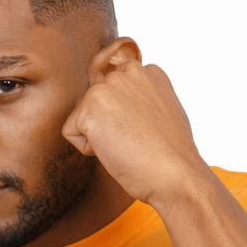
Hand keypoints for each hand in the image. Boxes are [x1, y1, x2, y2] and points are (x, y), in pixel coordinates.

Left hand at [62, 50, 211, 207]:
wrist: (175, 175)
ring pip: (82, 117)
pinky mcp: (91, 105)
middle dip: (108, 126)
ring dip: (98, 138)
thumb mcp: (164, 113)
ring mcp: (108, 86)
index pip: (114, 94)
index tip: (145, 133)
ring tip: (127, 145)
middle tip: (136, 141)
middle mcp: (127, 71)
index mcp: (148, 72)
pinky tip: (115, 150)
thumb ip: (142, 101)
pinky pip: (71, 132)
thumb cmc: (172, 157)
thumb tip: (123, 108)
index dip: (124, 120)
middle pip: (95, 104)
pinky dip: (87, 150)